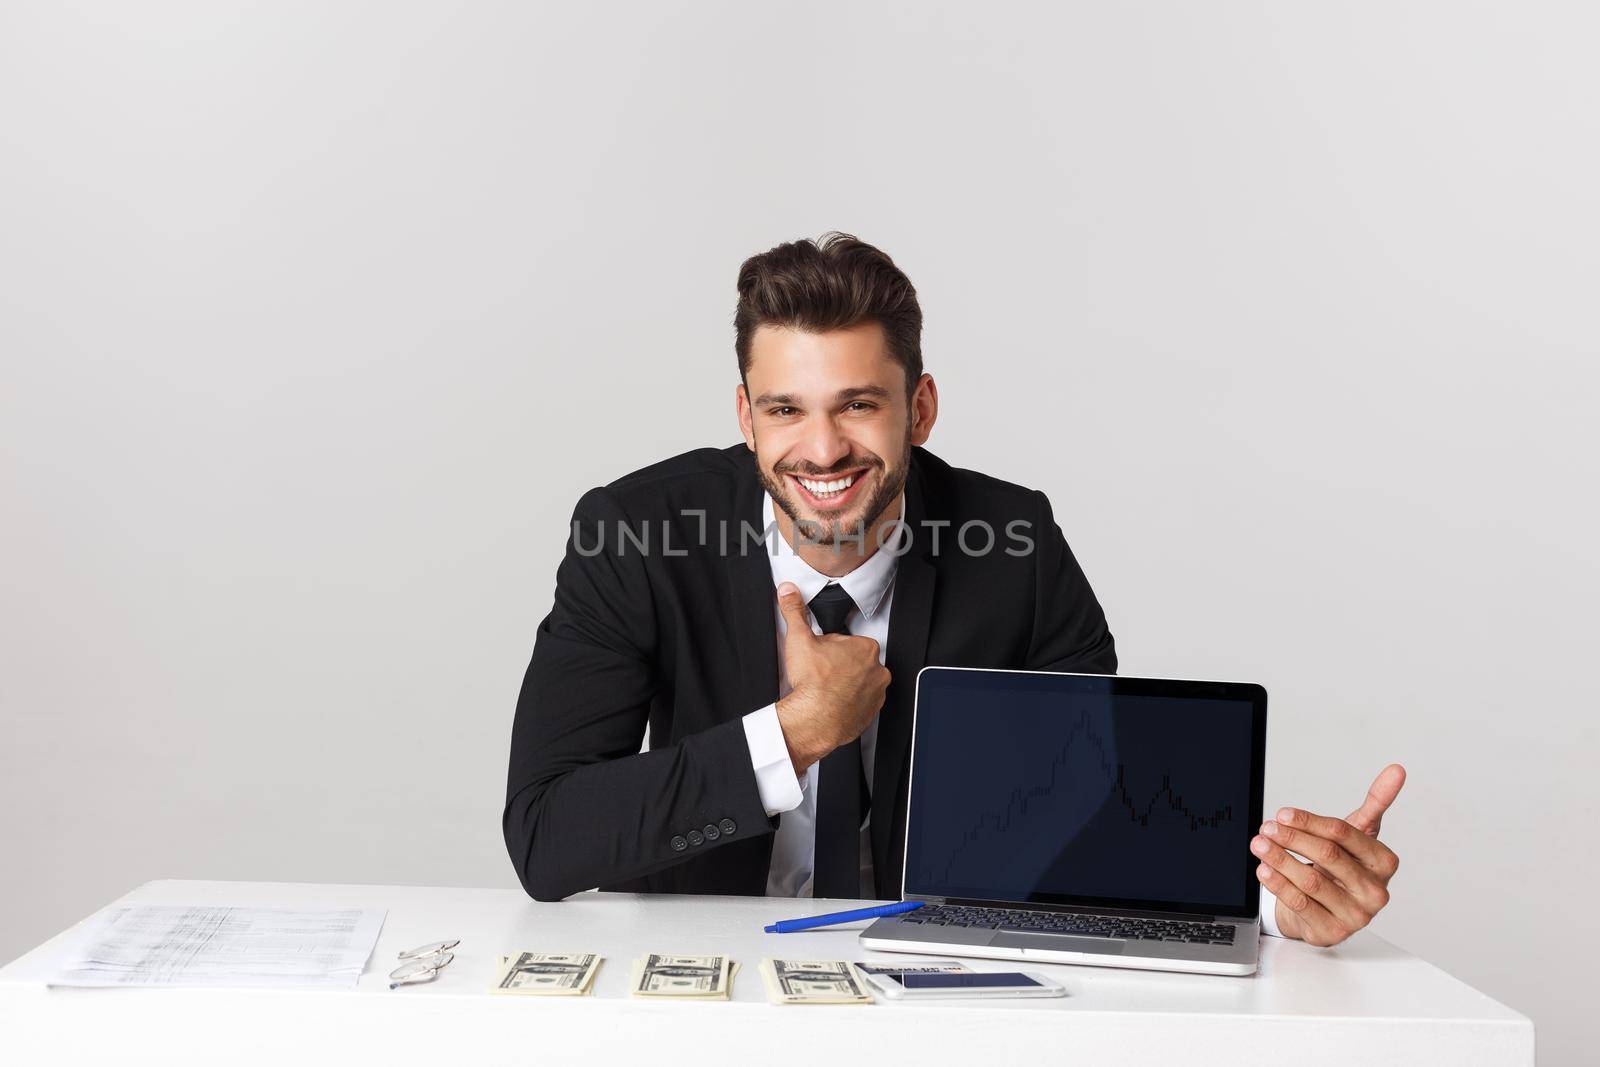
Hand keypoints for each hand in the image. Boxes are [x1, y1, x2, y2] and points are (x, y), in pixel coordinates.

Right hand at [772, 581, 890, 773]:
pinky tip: (831, 704)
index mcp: (866, 648)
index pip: (846, 642)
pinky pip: (860, 704)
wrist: (815, 720)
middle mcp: (878, 671)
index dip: (828, 648)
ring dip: (844, 685)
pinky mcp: (871, 714)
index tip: (818, 657)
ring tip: (824, 690)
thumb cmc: (813, 683)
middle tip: (819, 673)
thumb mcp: (799, 639)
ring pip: (859, 683)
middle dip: (838, 666)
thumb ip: (794, 611)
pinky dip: (848, 704)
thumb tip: (789, 592)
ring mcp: (876, 694)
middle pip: (854, 662)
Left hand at [1251, 763, 1405, 946]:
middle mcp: (1375, 891)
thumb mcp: (1359, 833)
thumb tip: (1397, 769)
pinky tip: (1264, 869)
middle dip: (1292, 839)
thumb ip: (1377, 802)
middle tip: (1267, 828)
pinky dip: (1278, 884)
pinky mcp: (1333, 931)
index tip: (1283, 813)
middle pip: (1327, 855)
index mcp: (1384, 862)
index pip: (1343, 834)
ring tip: (1259, 845)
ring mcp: (1356, 915)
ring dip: (1279, 859)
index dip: (1310, 821)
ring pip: (1311, 880)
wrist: (1330, 906)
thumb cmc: (1345, 865)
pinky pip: (1300, 904)